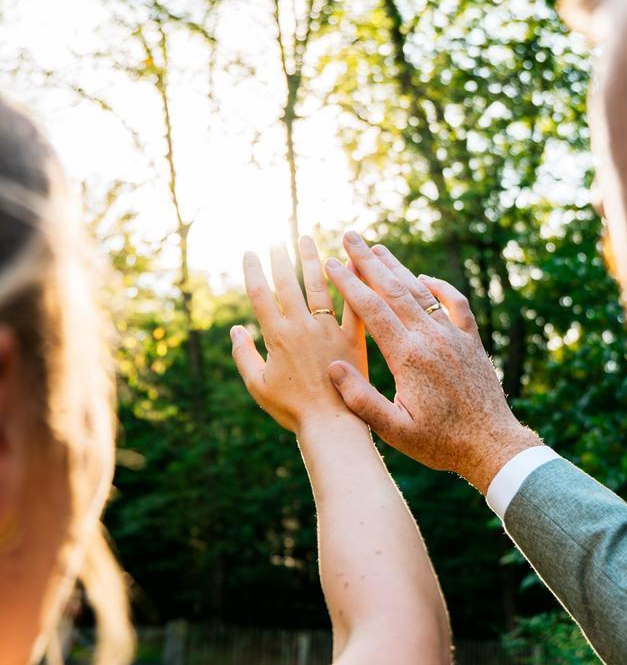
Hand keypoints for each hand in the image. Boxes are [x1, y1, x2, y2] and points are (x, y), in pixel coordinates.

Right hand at [231, 237, 367, 435]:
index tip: (250, 252)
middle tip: (279, 238)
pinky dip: (352, 283)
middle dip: (282, 258)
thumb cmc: (291, 410)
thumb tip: (235, 330)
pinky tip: (351, 264)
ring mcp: (329, 331)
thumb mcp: (257, 385)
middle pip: (289, 284)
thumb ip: (244, 355)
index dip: (253, 271)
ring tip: (307, 240)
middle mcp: (302, 327)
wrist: (331, 425)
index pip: (261, 295)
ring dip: (312, 260)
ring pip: (319, 286)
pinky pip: (353, 305)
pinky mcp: (353, 339)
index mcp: (277, 337)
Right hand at [323, 233, 541, 492]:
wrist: (493, 446)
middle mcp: (432, 338)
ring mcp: (454, 337)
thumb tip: (333, 366)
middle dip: (368, 261)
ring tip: (378, 247)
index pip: (372, 309)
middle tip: (349, 236)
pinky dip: (439, 286)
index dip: (349, 284)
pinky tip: (424, 277)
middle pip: (395, 289)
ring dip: (398, 267)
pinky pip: (455, 304)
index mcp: (409, 357)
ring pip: (422, 291)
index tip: (331, 263)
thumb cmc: (441, 444)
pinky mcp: (472, 342)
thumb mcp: (395, 431)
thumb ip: (362, 400)